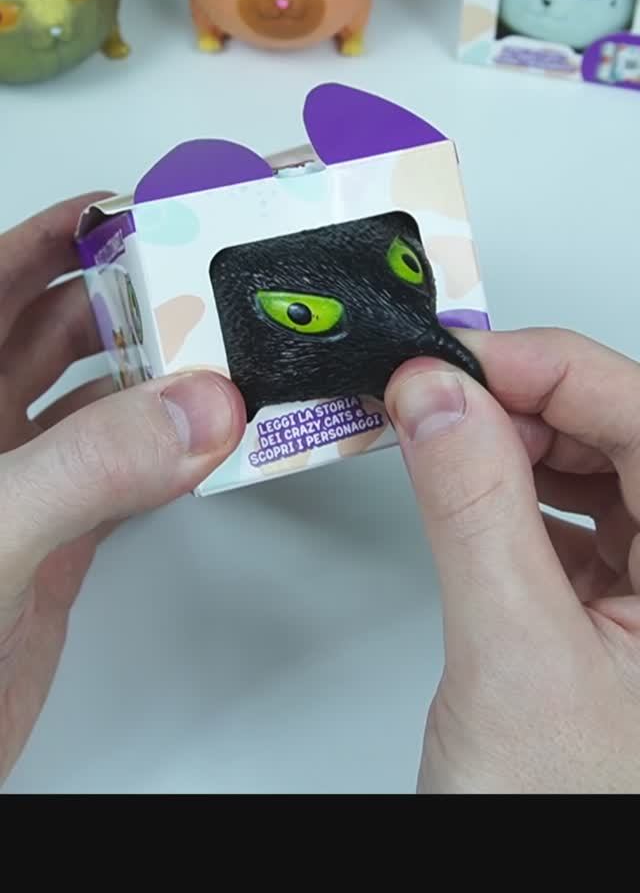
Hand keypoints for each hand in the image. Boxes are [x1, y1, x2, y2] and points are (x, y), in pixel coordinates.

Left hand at [0, 195, 245, 785]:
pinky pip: (115, 472)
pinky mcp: (51, 543)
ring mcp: (14, 489)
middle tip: (183, 279)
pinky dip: (160, 450)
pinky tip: (198, 436)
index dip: (38, 241)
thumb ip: (90, 466)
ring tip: (206, 349)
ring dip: (144, 375)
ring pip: (86, 403)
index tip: (110, 212)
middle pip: (42, 334)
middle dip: (110, 299)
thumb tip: (195, 410)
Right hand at [385, 327, 639, 793]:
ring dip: (525, 441)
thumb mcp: (514, 655)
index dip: (556, 370)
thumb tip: (438, 398)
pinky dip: (521, 491)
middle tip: (441, 393)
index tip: (461, 358)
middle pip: (633, 435)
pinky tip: (476, 490)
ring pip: (608, 470)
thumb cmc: (570, 827)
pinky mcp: (621, 616)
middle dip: (534, 401)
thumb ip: (474, 508)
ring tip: (450, 437)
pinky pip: (582, 518)